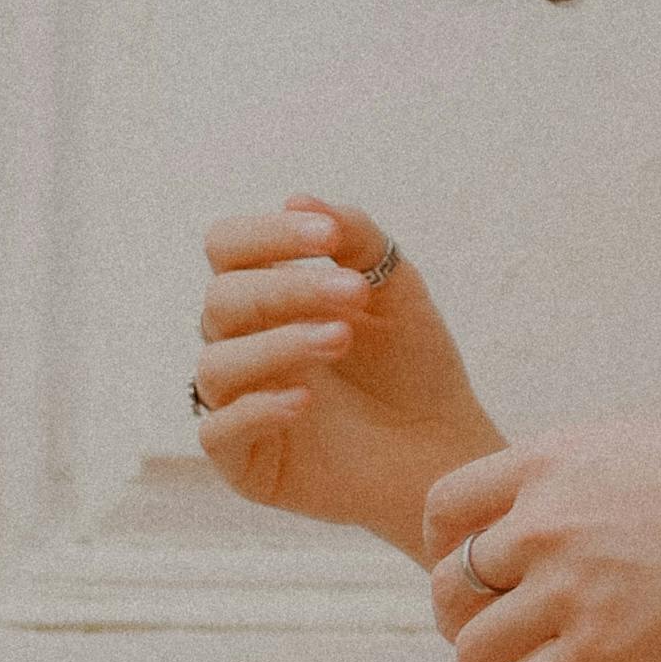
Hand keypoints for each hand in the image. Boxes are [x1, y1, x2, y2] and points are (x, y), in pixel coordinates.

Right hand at [190, 194, 492, 541]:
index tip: (327, 235)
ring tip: (342, 338)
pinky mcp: (245, 462)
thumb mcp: (396, 289)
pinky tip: (305, 400)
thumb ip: (356, 239)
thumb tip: (295, 198)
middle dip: (287, 289)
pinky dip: (257, 409)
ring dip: (279, 343)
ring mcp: (237, 405)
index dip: (267, 235)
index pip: (228, 248)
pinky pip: (218, 431)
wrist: (443, 451)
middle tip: (355, 292)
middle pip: (222, 300)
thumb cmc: (414, 367)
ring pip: (217, 365)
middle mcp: (241, 346)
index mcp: (265, 298)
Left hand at [421, 421, 660, 661]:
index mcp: (550, 461)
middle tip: (480, 638)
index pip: (446, 503)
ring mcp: (569, 586)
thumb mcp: (639, 448)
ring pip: (473, 647)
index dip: (441, 545)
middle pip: (450, 581)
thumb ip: (582, 478)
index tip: (461, 568)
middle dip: (455, 617)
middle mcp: (544, 521)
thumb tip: (564, 507)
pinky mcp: (601, 648)